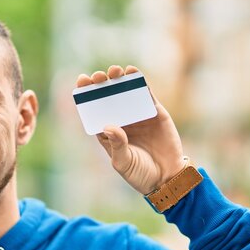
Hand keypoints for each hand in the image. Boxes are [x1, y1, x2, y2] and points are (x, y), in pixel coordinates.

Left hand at [76, 65, 186, 193]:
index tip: (82, 81)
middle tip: (99, 76)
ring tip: (114, 71)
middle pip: (107, 97)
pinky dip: (139, 82)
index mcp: (107, 132)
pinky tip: (133, 72)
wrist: (167, 178)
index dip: (86, 95)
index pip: (93, 110)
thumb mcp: (123, 162)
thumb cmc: (140, 173)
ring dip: (118, 79)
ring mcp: (137, 115)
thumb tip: (109, 126)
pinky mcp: (154, 112)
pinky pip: (145, 94)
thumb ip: (117, 145)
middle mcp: (121, 120)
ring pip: (125, 92)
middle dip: (101, 84)